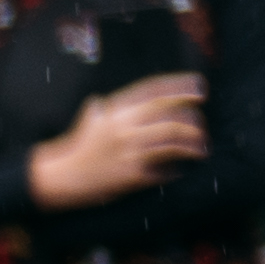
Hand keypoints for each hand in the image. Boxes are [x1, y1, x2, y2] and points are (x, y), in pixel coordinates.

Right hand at [28, 70, 205, 207]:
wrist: (62, 176)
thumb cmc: (79, 147)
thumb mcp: (91, 118)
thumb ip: (107, 106)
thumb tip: (116, 98)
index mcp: (115, 110)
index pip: (153, 91)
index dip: (179, 87)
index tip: (200, 87)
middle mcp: (123, 127)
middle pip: (168, 115)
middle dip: (192, 117)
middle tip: (202, 125)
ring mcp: (129, 151)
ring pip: (172, 141)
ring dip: (192, 144)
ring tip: (201, 149)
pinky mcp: (132, 173)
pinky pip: (162, 168)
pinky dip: (174, 169)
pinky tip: (179, 170)